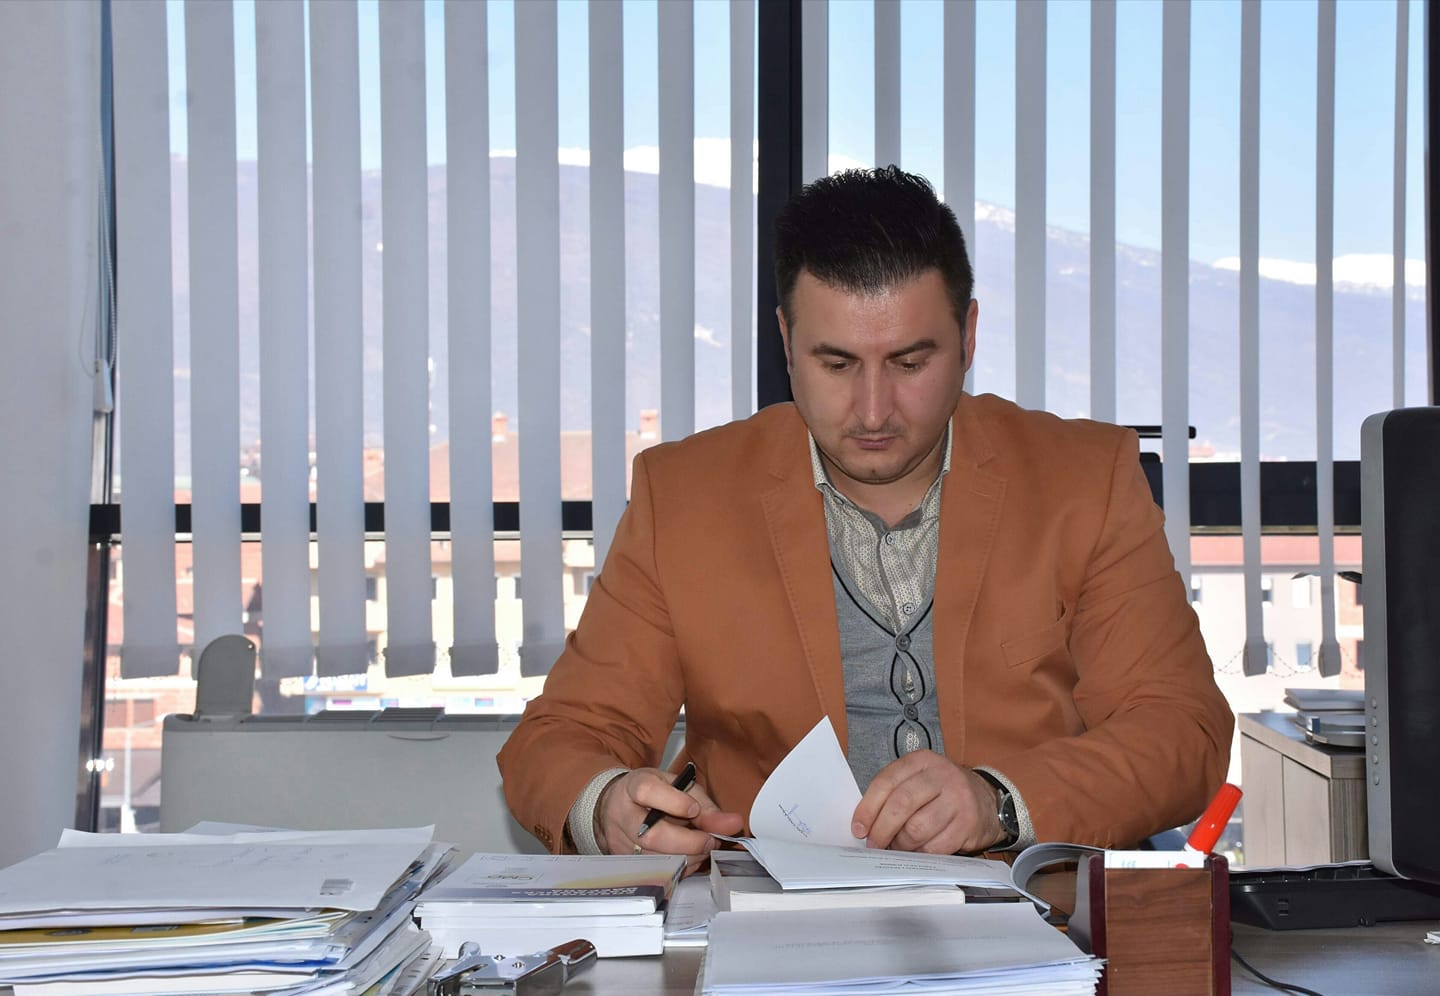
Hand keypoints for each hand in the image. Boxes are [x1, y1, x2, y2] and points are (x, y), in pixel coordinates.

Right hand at [596, 768, 744, 875]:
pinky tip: (688, 858)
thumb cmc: (651, 794)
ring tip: (702, 848)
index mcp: (634, 786)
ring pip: (655, 859)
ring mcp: (620, 841)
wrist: (614, 805)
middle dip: (689, 843)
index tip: (695, 809)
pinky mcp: (624, 862)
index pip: (648, 792)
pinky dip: (679, 868)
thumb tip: (733, 824)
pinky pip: (655, 872)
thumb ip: (705, 805)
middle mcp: (622, 814)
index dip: (675, 803)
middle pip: (652, 835)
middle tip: (710, 840)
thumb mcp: (677, 787)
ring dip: (688, 858)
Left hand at [850, 751, 1003, 853]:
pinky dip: (921, 854)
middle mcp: (941, 775)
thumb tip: (866, 825)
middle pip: (901, 804)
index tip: (859, 828)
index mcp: (921, 761)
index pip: (886, 782)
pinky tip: (917, 853)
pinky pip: (937, 846)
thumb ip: (894, 794)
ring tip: (897, 849)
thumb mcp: (919, 780)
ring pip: (917, 828)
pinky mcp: (969, 823)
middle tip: (875, 844)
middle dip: (882, 829)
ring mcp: (958, 798)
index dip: (868, 808)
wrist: (988, 800)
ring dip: (901, 845)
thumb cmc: (942, 792)